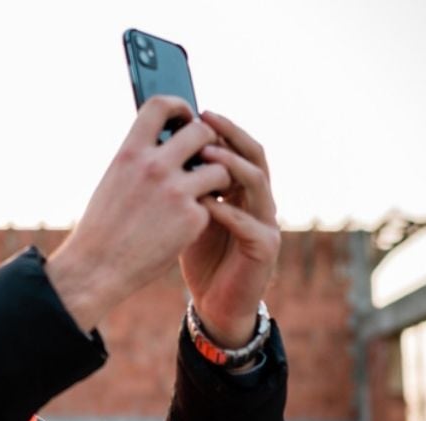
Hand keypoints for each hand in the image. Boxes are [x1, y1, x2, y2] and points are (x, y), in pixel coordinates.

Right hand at [47, 96, 231, 331]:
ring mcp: (176, 192)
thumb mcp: (114, 180)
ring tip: (204, 191)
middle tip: (206, 155)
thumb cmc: (102, 227)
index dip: (179, 106)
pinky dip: (204, 213)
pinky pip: (212, 205)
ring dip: (217, 178)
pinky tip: (186, 225)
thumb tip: (167, 141)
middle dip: (209, 142)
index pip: (160, 106)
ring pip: (219, 168)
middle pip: (201, 132)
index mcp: (130, 152)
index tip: (185, 116)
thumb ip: (140, 158)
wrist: (96, 269)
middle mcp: (154, 167)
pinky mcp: (192, 219)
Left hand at [181, 111, 279, 347]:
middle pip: (255, 155)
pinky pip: (248, 224)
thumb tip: (157, 148)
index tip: (196, 111)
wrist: (213, 303)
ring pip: (257, 183)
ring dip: (230, 167)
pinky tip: (204, 203)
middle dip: (230, 135)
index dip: (222, 128)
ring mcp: (267, 223)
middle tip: (206, 120)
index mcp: (244, 190)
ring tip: (206, 155)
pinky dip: (226, 211)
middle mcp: (261, 201)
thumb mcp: (187, 213)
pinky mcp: (265, 249)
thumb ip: (184, 185)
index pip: (240, 147)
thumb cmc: (199, 256)